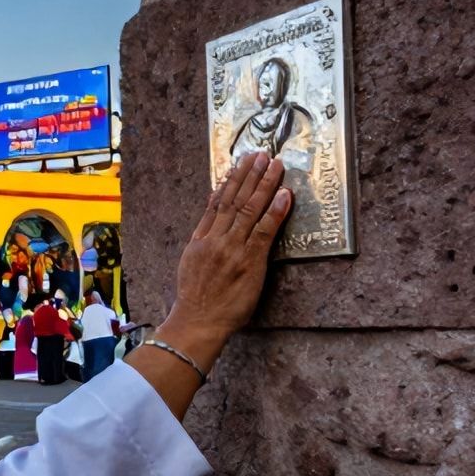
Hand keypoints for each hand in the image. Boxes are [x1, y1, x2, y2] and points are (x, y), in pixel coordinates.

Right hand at [162, 150, 292, 369]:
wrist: (197, 321)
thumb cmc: (195, 300)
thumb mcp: (189, 265)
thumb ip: (201, 242)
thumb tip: (211, 224)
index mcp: (200, 240)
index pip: (216, 203)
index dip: (230, 181)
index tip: (239, 164)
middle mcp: (216, 239)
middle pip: (233, 199)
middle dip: (248, 175)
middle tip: (260, 154)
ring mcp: (232, 249)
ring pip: (249, 209)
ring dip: (264, 184)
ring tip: (274, 165)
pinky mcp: (250, 261)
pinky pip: (264, 231)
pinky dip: (275, 211)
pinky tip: (285, 195)